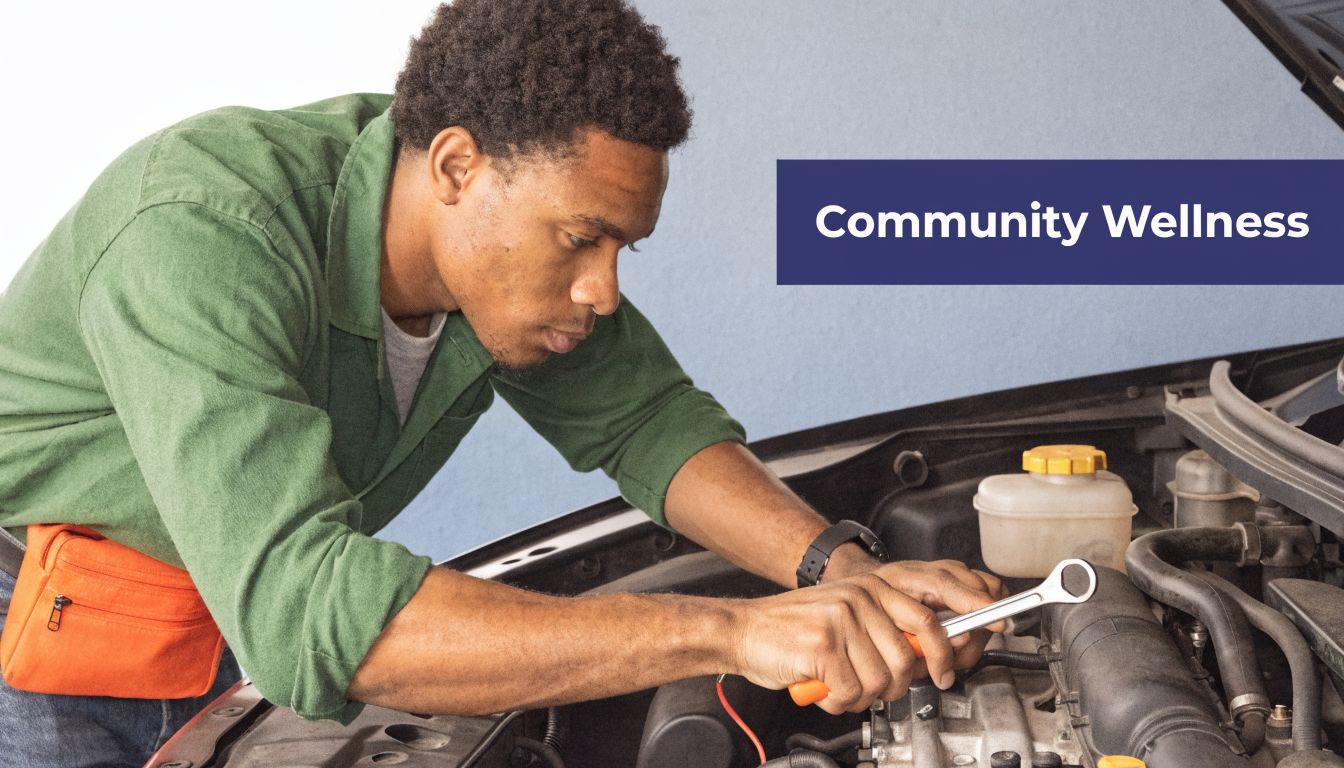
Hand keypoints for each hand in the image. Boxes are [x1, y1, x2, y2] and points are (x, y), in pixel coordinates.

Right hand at [728, 559, 1005, 713]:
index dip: (948, 650)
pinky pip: (852, 689)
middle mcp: (861, 596)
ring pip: (883, 679)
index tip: (951, 671)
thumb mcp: (846, 619)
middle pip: (909, 659)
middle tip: (867, 688)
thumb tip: (923, 660)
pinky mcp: (825, 642)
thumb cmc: (793, 634)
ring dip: (859, 695)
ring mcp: (843, 617)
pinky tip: (821, 688)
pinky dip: (836, 700)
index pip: (929, 620)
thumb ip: (883, 631)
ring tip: (837, 685)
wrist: (742, 632)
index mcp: (873, 588)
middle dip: (892, 687)